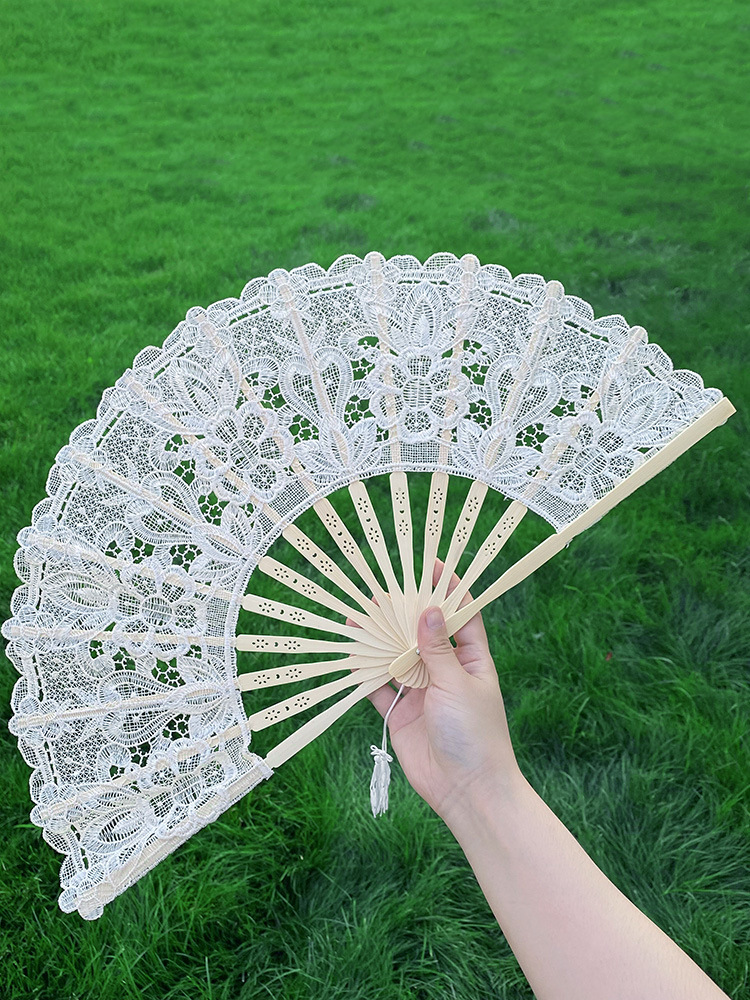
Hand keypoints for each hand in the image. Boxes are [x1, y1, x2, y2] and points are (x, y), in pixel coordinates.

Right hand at [352, 560, 522, 821]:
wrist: (466, 791)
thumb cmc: (475, 734)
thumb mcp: (457, 684)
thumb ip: (436, 650)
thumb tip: (427, 609)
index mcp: (471, 661)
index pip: (461, 616)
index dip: (449, 590)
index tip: (432, 564)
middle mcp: (446, 672)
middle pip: (423, 633)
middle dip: (405, 611)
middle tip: (383, 586)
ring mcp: (422, 692)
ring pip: (398, 656)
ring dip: (381, 638)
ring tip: (359, 612)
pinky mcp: (402, 713)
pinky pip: (380, 687)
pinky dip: (366, 672)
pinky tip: (350, 652)